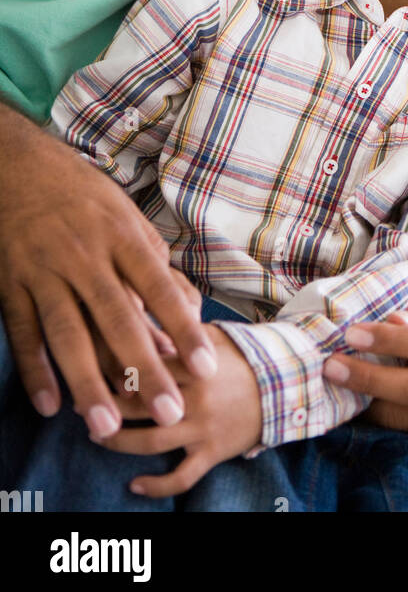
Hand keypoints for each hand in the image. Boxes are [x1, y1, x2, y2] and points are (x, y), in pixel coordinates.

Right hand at [0, 112, 217, 439]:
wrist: (20, 166)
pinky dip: (34, 371)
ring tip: (107, 425)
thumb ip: (154, 261)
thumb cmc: (84, 195)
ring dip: (87, 382)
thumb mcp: (127, 215)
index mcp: (122, 236)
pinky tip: (50, 405)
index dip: (183, 329)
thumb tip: (186, 308)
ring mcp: (45, 271)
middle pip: (118, 319)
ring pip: (68, 333)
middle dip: (143, 369)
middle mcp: (85, 254)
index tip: (205, 367)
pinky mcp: (12, 284)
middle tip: (170, 410)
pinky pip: (24, 333)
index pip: (160, 288)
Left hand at [97, 326, 261, 497]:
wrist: (284, 385)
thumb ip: (180, 331)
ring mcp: (202, 429)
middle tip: (84, 406)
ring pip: (151, 442)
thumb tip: (143, 322)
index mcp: (194, 366)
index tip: (91, 368)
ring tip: (99, 437)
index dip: (114, 369)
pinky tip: (134, 484)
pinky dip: (157, 486)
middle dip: (106, 407)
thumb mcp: (214, 336)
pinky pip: (181, 478)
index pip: (145, 366)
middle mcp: (195, 399)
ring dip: (119, 443)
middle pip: (139, 405)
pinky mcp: (212, 453)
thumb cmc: (244, 357)